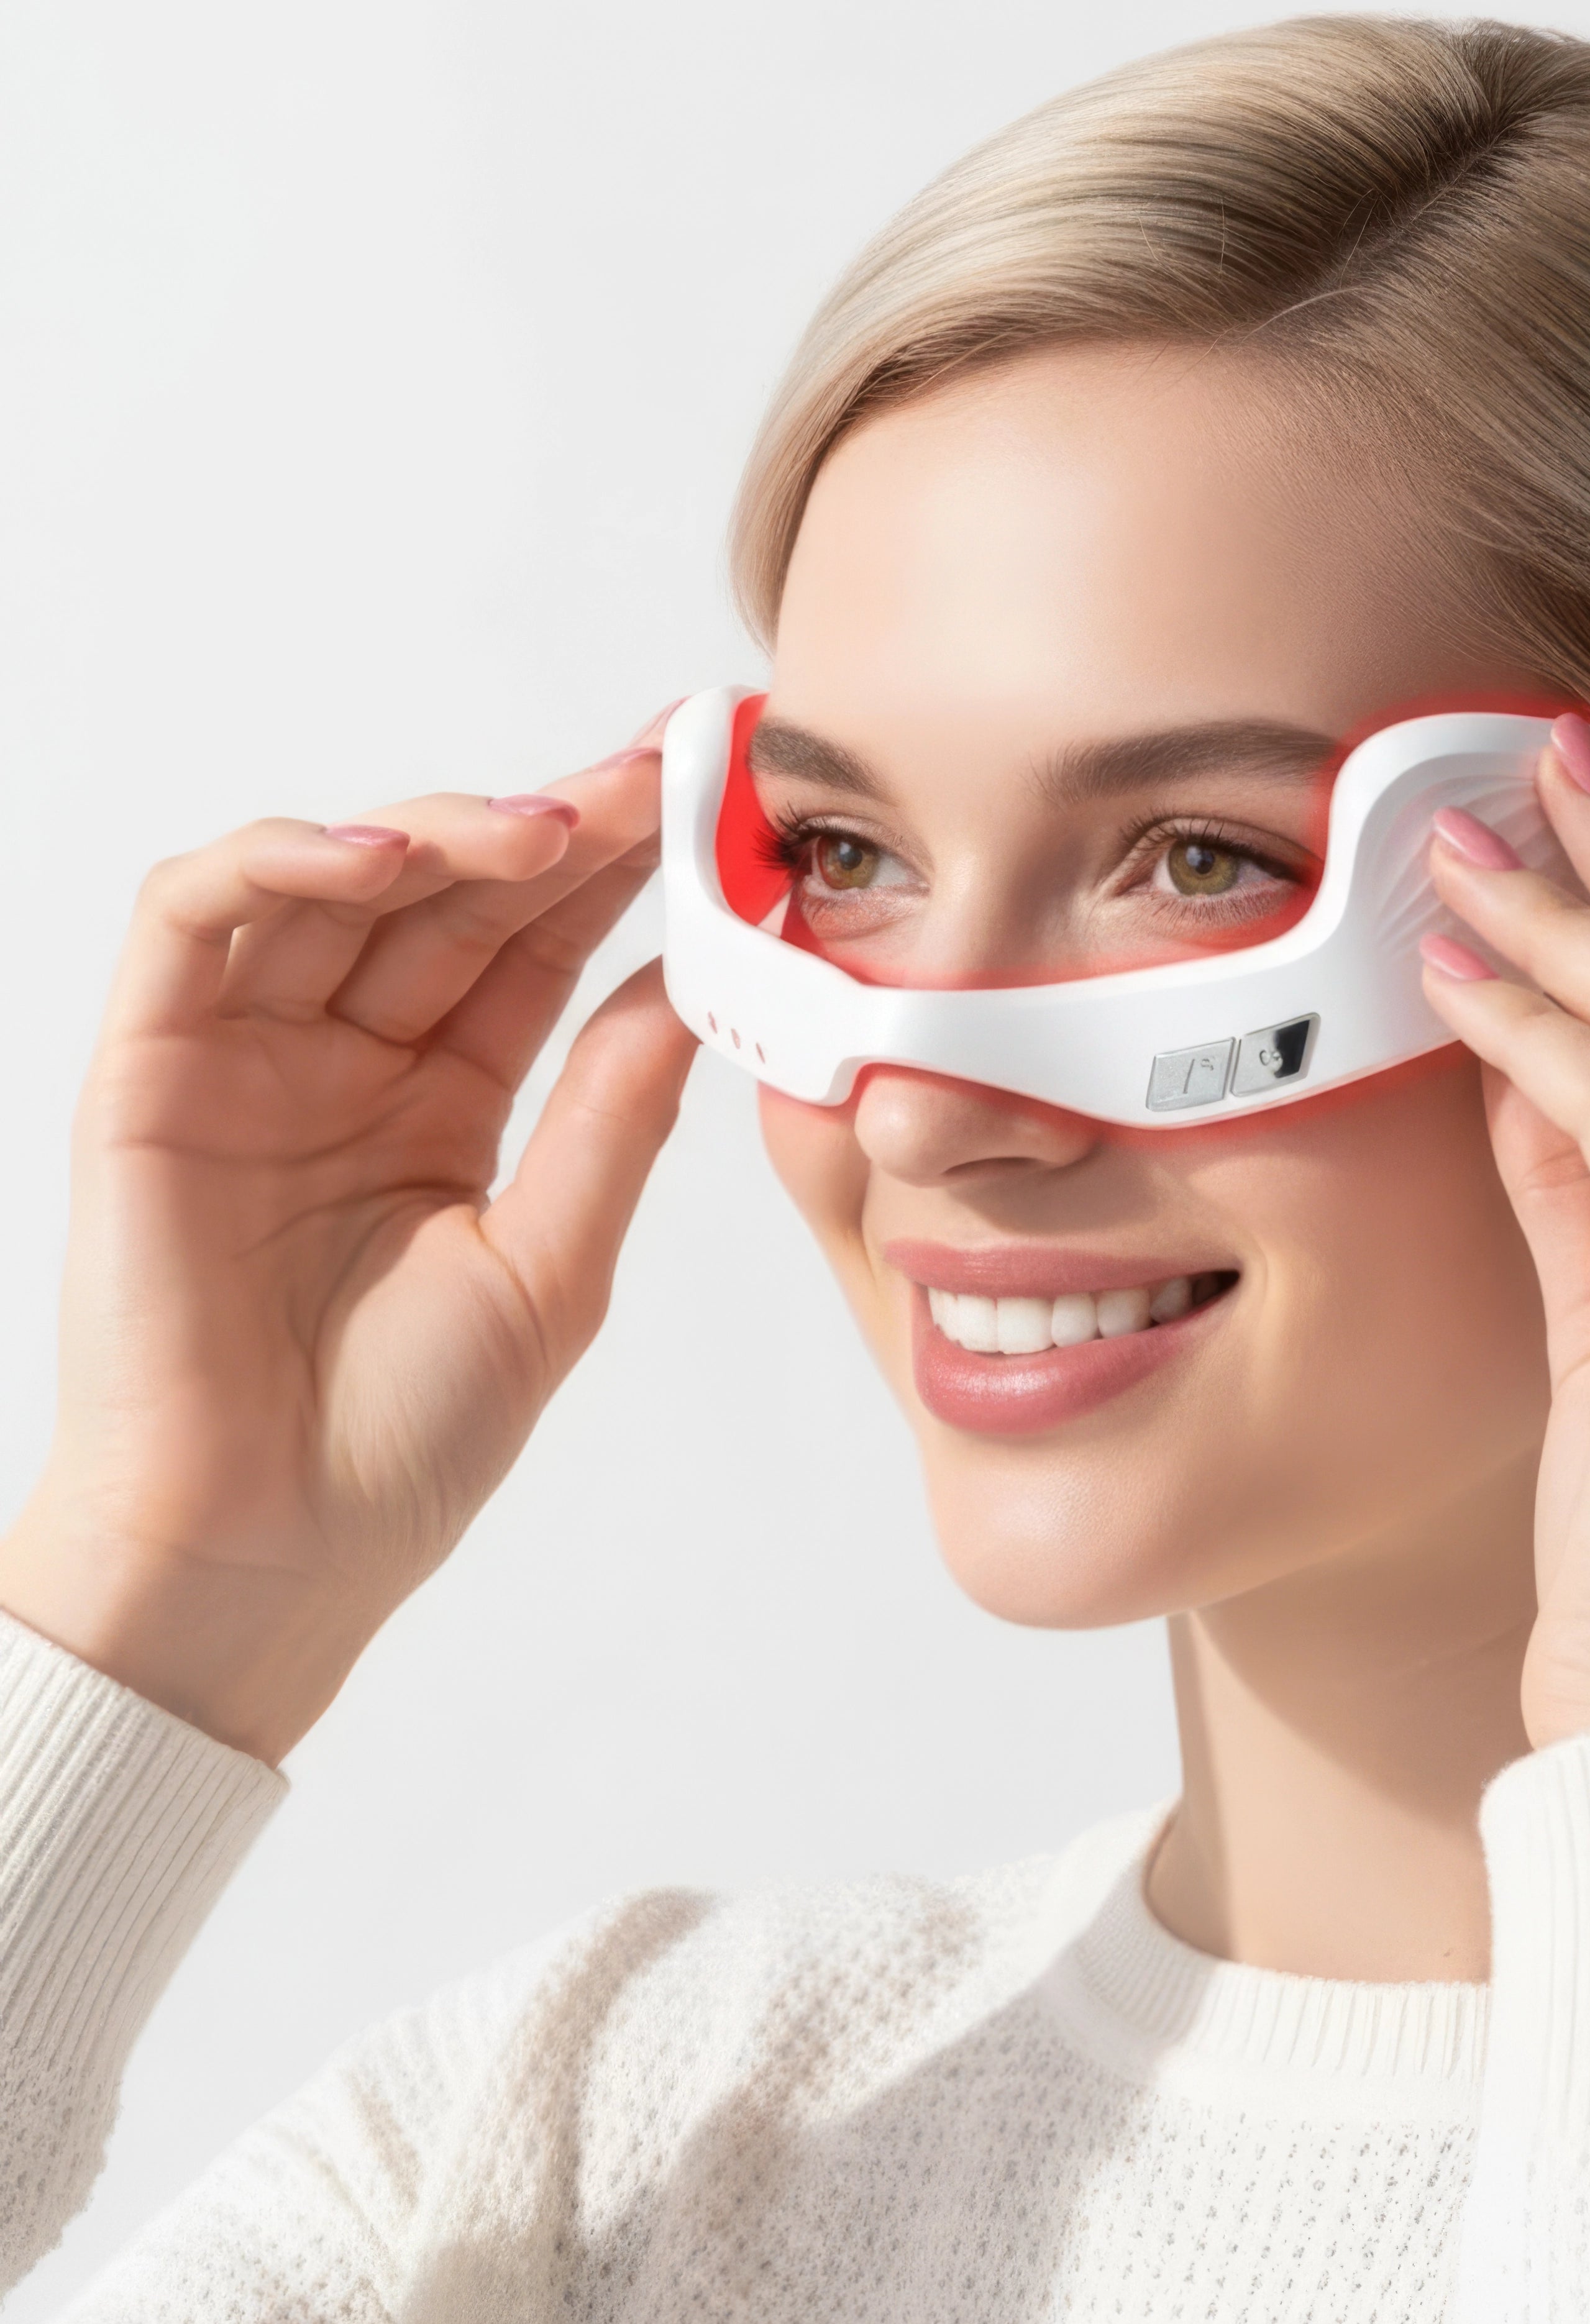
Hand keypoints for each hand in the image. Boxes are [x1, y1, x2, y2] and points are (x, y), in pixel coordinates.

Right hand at [0, 727, 694, 1762]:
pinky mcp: (150, 1071)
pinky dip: (278, 863)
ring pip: (334, 882)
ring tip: (546, 827)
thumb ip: (610, 1115)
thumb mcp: (551, 1260)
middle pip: (452, 897)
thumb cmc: (406, 1438)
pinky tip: (379, 855)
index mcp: (446, 1102)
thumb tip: (694, 984)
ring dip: (438, 832)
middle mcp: (347, 1060)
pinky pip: (194, 921)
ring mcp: (248, 1056)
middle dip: (554, 824)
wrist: (269, 1550)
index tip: (705, 801)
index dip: (616, 868)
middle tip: (655, 772)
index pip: (536, 947)